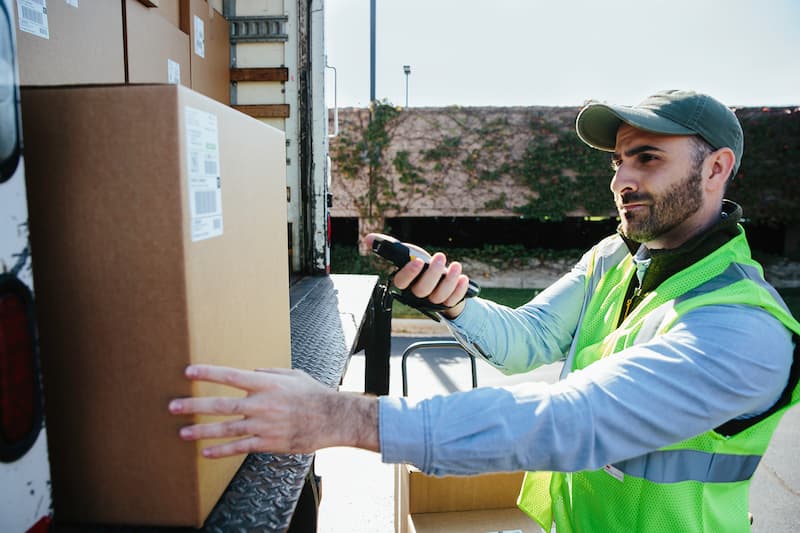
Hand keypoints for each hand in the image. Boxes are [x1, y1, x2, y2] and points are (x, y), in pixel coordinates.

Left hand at [168, 365, 378, 457]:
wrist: (332, 418)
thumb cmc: (313, 394)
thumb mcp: (293, 374)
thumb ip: (269, 372)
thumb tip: (250, 372)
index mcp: (267, 384)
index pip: (231, 376)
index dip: (208, 373)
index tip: (188, 371)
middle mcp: (262, 404)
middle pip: (221, 405)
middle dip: (194, 405)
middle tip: (173, 406)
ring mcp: (264, 425)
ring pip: (226, 429)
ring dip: (202, 431)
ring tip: (182, 432)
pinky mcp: (268, 442)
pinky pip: (240, 447)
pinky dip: (221, 451)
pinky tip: (206, 452)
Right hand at [364, 233, 469, 318]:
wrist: (438, 284)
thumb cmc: (420, 269)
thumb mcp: (407, 256)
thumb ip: (390, 248)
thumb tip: (368, 238)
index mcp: (405, 284)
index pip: (401, 282)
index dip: (409, 273)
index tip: (418, 260)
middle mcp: (417, 295)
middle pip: (422, 290)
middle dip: (432, 273)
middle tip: (440, 256)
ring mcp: (432, 301)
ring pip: (439, 296)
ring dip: (449, 280)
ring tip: (456, 266)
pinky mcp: (448, 303)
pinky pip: (453, 300)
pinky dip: (459, 290)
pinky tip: (464, 279)